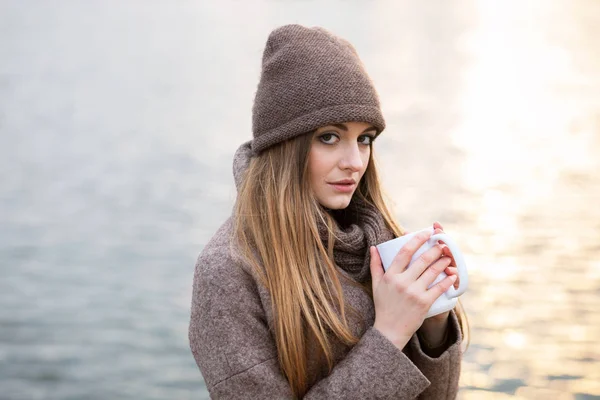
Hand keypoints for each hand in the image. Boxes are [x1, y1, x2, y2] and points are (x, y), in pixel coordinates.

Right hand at [370, 229, 456, 349]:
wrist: (390, 330)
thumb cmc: (383, 305)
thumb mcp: (376, 284)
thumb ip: (375, 265)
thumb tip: (374, 247)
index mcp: (391, 275)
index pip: (405, 252)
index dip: (417, 239)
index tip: (426, 232)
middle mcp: (402, 282)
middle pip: (422, 260)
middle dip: (435, 249)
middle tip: (442, 243)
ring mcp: (414, 293)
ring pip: (432, 272)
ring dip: (443, 262)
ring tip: (449, 256)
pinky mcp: (424, 303)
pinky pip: (438, 288)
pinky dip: (447, 280)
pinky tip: (453, 274)